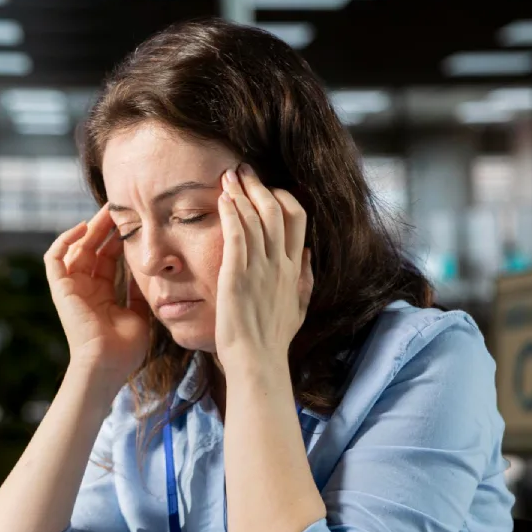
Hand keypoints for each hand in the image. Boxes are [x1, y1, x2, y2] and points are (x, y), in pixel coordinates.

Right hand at [44, 205, 149, 385]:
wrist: (108, 364)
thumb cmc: (125, 348)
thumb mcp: (139, 313)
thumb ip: (138, 291)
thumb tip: (147, 270)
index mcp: (102, 294)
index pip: (109, 258)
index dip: (119, 239)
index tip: (134, 222)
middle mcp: (85, 288)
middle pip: (93, 248)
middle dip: (106, 227)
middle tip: (121, 207)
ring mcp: (71, 288)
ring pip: (76, 248)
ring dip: (90, 228)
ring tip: (107, 212)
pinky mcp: (60, 289)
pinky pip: (54, 258)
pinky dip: (65, 240)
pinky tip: (84, 228)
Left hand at [215, 164, 312, 372]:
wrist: (258, 362)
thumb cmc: (274, 340)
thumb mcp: (298, 307)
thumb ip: (305, 279)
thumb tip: (309, 254)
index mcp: (295, 270)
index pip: (297, 219)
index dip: (282, 196)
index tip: (267, 187)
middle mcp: (281, 265)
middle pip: (275, 211)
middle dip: (258, 185)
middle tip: (242, 169)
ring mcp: (260, 270)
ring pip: (255, 220)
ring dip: (241, 193)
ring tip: (228, 175)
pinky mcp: (237, 278)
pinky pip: (237, 237)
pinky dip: (230, 214)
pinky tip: (222, 199)